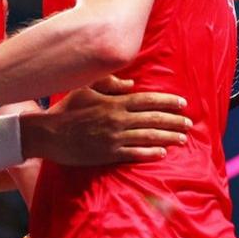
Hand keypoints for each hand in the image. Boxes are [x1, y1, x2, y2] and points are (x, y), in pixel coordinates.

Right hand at [20, 75, 189, 165]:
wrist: (49, 134)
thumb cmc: (66, 109)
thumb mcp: (85, 89)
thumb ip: (109, 83)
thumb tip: (131, 84)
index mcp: (114, 102)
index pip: (148, 100)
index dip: (167, 101)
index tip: (183, 103)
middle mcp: (118, 120)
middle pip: (153, 119)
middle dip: (174, 121)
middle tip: (189, 123)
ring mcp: (114, 138)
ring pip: (148, 137)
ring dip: (168, 137)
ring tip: (182, 138)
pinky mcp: (108, 154)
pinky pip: (134, 154)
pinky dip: (150, 153)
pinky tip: (162, 153)